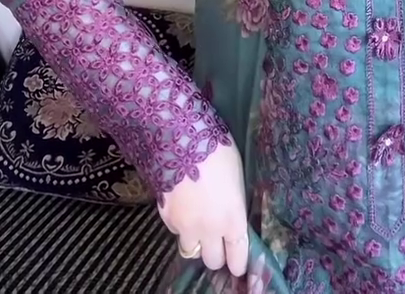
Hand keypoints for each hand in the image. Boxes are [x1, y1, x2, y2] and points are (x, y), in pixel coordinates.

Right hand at [158, 141, 248, 274]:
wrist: (180, 138)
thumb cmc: (217, 149)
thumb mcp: (237, 176)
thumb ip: (235, 203)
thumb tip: (233, 212)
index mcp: (233, 218)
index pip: (237, 255)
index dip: (238, 263)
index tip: (237, 266)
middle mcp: (209, 230)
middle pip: (212, 260)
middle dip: (216, 253)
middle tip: (217, 241)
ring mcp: (185, 226)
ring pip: (191, 250)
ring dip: (196, 241)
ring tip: (198, 225)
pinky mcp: (166, 218)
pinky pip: (175, 230)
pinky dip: (180, 224)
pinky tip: (183, 205)